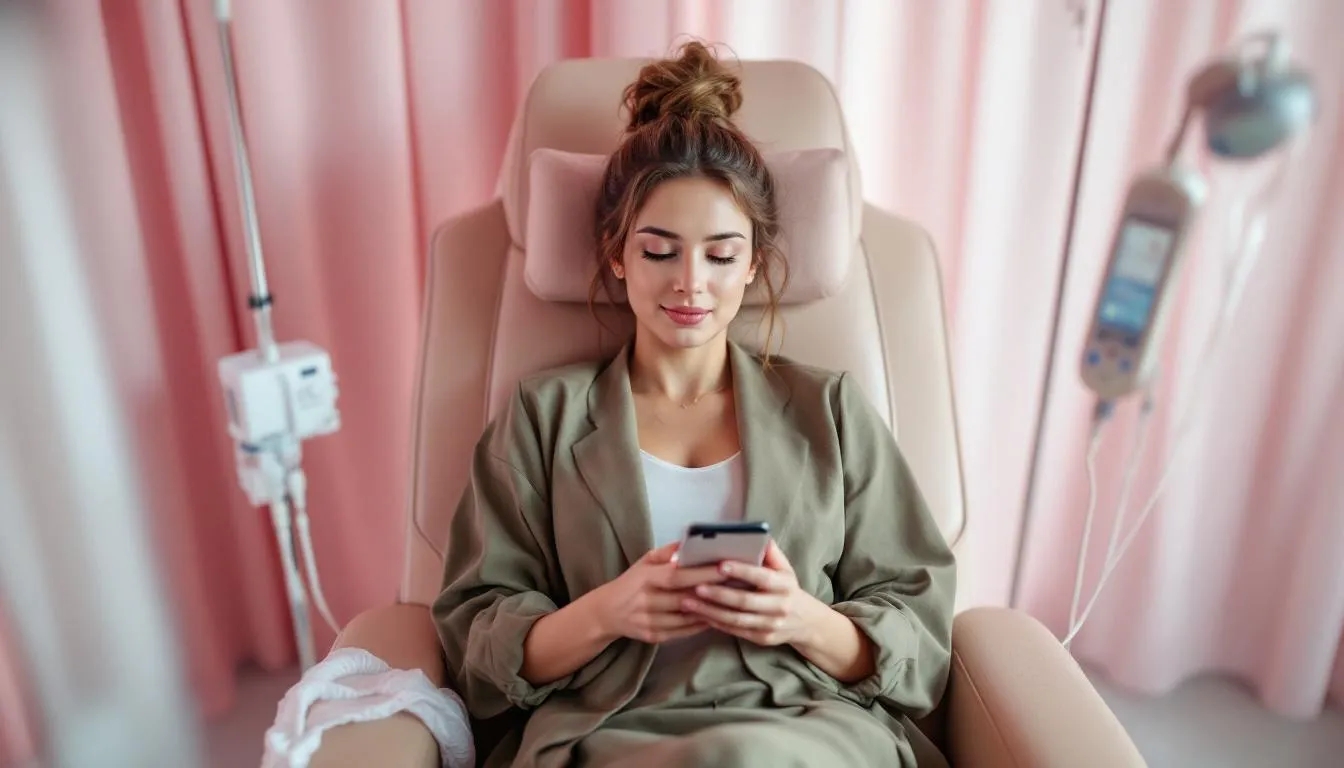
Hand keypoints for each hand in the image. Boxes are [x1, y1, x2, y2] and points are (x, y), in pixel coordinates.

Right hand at [591, 541, 727, 644]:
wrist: (606, 612)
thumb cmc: (632, 582)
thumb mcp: (644, 561)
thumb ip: (667, 552)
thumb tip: (690, 542)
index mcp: (646, 577)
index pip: (677, 576)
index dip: (701, 573)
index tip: (725, 568)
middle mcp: (646, 600)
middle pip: (685, 598)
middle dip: (712, 592)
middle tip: (737, 585)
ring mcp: (649, 621)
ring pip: (686, 618)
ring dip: (710, 611)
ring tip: (731, 602)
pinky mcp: (653, 636)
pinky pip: (682, 632)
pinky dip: (700, 625)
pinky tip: (715, 617)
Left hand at [680, 540, 824, 647]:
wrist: (806, 622)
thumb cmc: (787, 588)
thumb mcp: (785, 568)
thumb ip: (770, 552)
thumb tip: (756, 533)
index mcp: (784, 585)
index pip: (762, 577)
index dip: (741, 571)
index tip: (720, 565)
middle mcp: (779, 606)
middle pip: (745, 601)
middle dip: (718, 594)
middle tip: (695, 587)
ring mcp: (771, 625)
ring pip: (737, 619)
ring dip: (711, 611)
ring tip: (688, 603)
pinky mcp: (761, 638)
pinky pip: (735, 631)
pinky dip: (716, 623)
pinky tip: (699, 615)